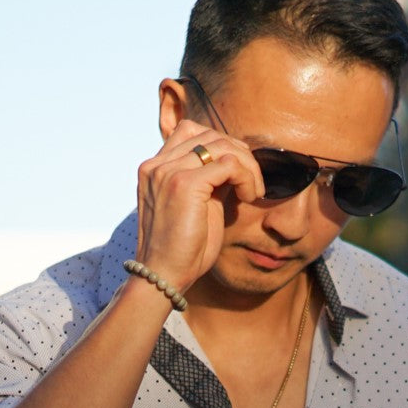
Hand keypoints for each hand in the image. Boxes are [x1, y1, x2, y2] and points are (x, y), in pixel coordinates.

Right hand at [135, 119, 264, 292]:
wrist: (165, 275)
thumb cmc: (183, 249)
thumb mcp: (197, 205)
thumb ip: (209, 179)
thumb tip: (236, 162)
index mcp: (155, 168)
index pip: (191, 132)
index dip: (222, 148)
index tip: (237, 175)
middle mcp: (156, 164)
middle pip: (209, 134)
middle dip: (239, 154)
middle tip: (252, 184)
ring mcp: (168, 172)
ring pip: (222, 146)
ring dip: (248, 166)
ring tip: (252, 192)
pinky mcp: (184, 184)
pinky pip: (230, 164)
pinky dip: (247, 177)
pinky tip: (249, 197)